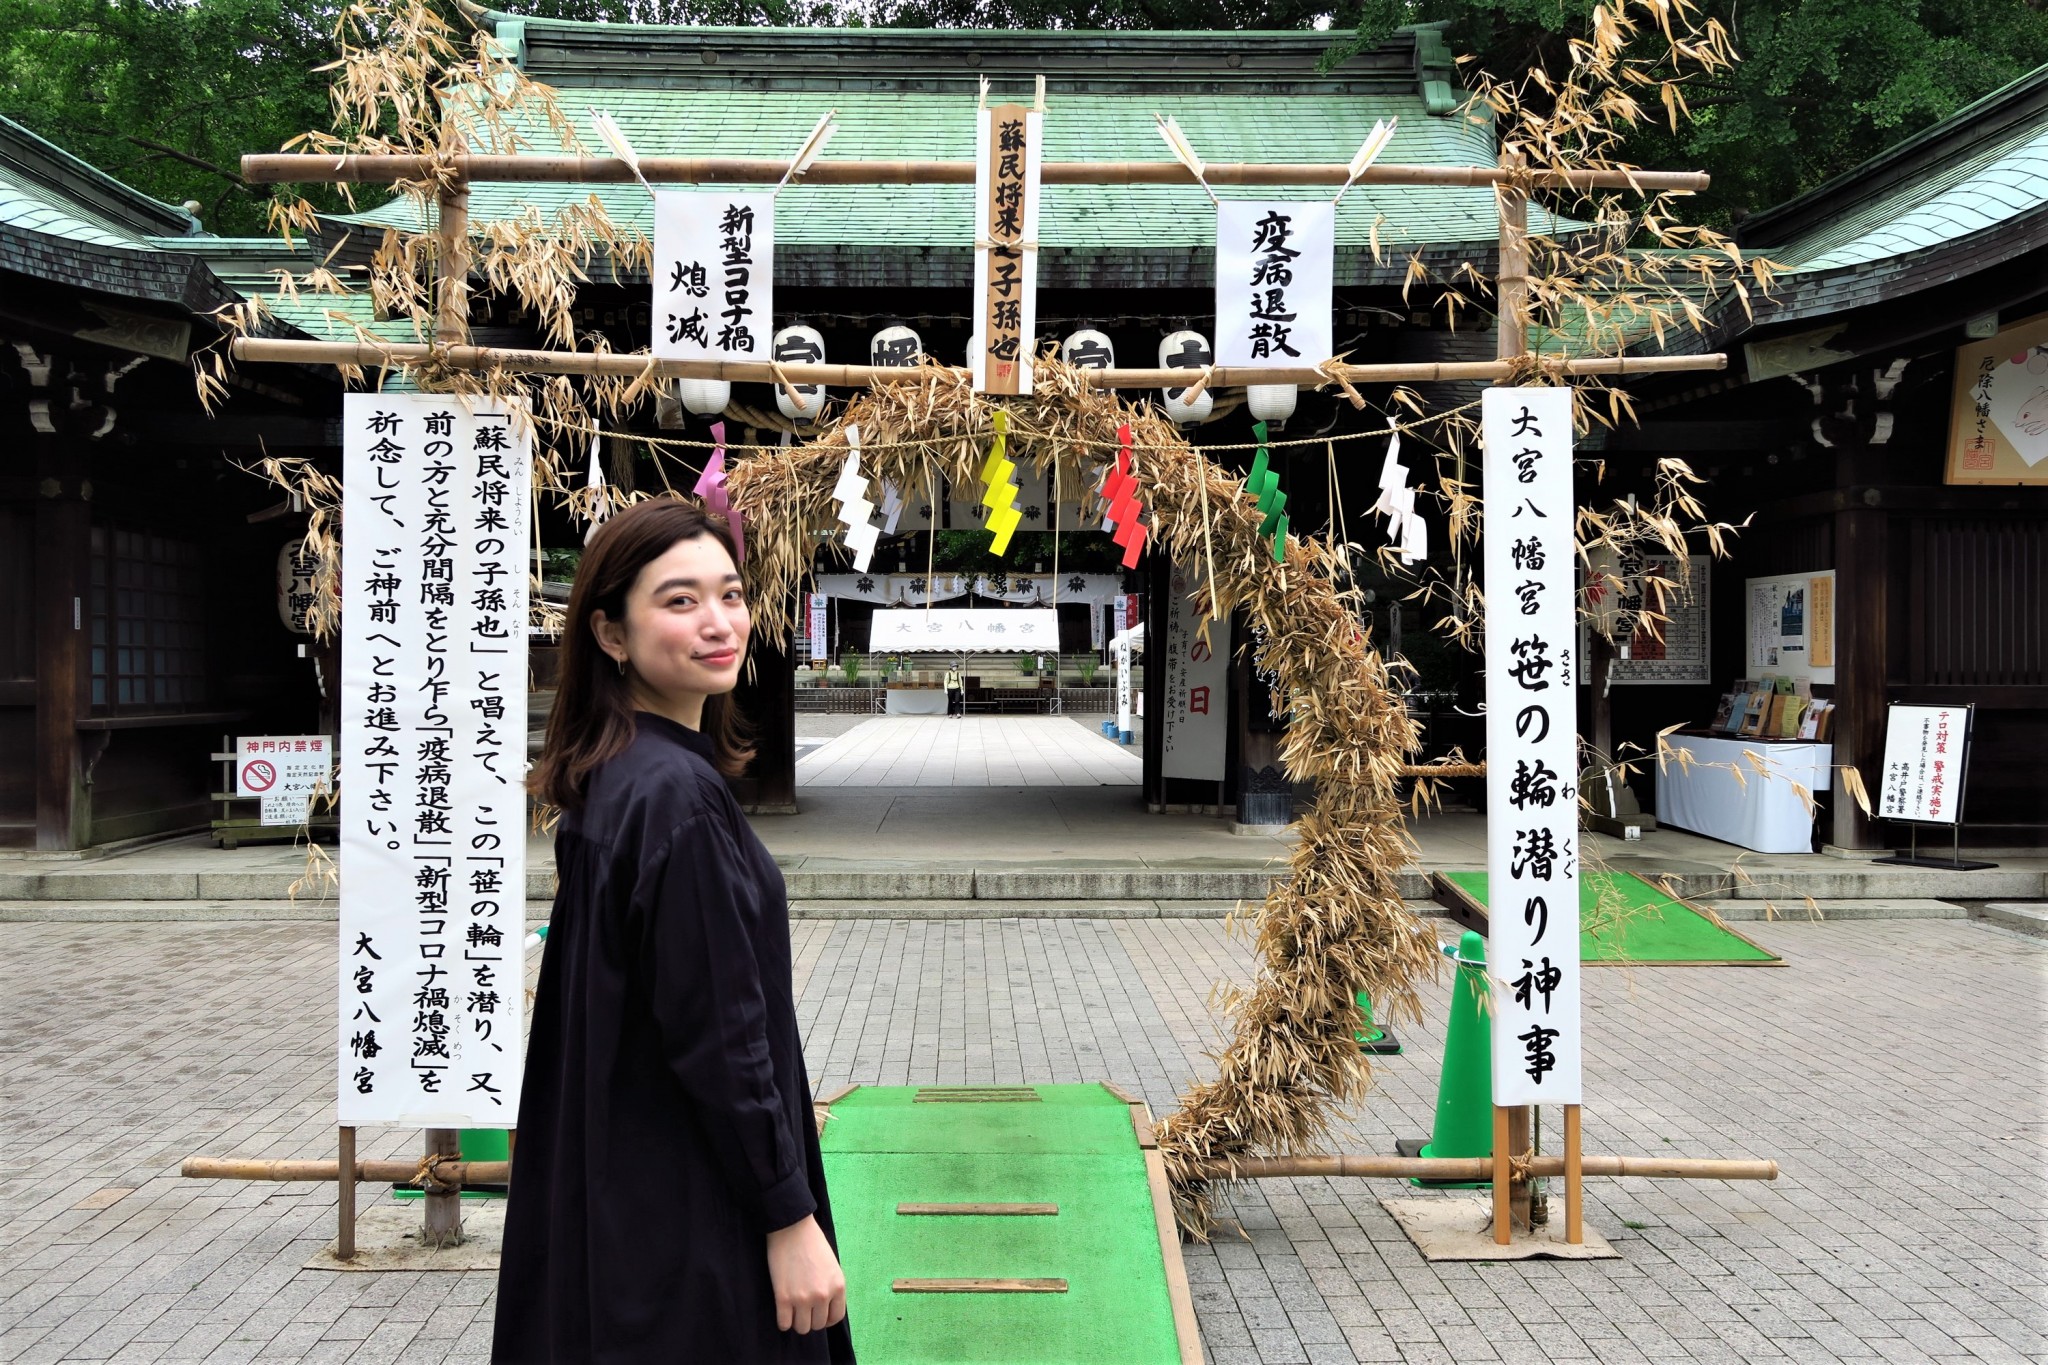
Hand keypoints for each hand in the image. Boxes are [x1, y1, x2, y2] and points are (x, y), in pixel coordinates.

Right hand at [766, 1214, 845, 1333]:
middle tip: (803, 1309)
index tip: (818, 1315)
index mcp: (838, 1286)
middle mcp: (823, 1295)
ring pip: (802, 1328)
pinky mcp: (783, 1298)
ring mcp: (803, 1298)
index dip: (826, 1320)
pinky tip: (782, 1311)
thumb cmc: (811, 1243)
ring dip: (797, 1321)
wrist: (791, 1228)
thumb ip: (831, 1287)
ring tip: (792, 1310)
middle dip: (810, 1319)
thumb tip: (824, 1307)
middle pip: (817, 1325)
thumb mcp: (832, 1265)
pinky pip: (784, 1324)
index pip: (835, 1318)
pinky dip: (783, 1322)